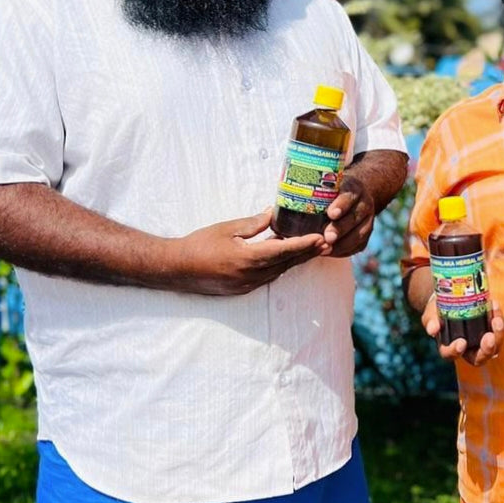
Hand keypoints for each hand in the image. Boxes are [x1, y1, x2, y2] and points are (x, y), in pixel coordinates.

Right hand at [168, 209, 327, 295]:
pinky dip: (281, 266)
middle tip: (327, 242)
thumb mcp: (227, 228)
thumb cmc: (199, 244)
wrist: (176, 269)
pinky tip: (289, 257)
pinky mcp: (243, 288)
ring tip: (314, 248)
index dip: (304, 245)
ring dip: (296, 260)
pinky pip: (268, 276)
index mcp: (246, 258)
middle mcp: (250, 275)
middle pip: (286, 263)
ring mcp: (247, 285)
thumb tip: (274, 214)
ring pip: (279, 271)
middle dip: (307, 253)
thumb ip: (254, 223)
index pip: (283, 251)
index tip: (320, 238)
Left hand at [322, 175, 375, 256]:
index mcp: (353, 188)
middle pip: (354, 218)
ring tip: (325, 250)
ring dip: (342, 244)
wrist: (354, 197)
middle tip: (327, 237)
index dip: (341, 205)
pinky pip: (358, 245)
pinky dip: (344, 251)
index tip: (330, 214)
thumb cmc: (332, 191)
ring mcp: (368, 220)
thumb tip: (288, 199)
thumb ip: (315, 191)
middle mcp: (364, 204)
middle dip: (340, 229)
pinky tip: (329, 253)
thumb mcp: (327, 185)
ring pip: (359, 234)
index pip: (348, 196)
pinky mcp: (366, 235)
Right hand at [421, 296, 503, 366]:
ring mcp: (480, 340)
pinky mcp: (490, 329)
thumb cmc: (438, 310)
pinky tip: (494, 306)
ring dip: (498, 334)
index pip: (451, 355)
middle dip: (486, 350)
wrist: (449, 298)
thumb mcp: (431, 314)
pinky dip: (498, 318)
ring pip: (494, 346)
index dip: (456, 351)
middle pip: (479, 357)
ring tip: (496, 320)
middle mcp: (467, 349)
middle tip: (489, 337)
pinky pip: (498, 329)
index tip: (461, 342)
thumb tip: (432, 330)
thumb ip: (431, 321)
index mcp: (449, 348)